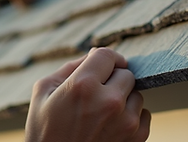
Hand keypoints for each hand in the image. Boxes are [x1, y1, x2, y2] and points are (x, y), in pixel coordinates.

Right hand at [25, 47, 150, 141]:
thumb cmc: (45, 131)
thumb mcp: (43, 92)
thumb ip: (70, 67)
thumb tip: (95, 54)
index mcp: (83, 85)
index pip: (108, 55)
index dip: (104, 59)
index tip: (102, 67)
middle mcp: (109, 101)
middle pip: (126, 74)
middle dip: (112, 80)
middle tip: (96, 95)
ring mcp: (126, 122)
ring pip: (136, 94)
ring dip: (123, 99)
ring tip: (101, 114)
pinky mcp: (136, 139)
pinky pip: (144, 114)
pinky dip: (131, 117)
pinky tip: (111, 126)